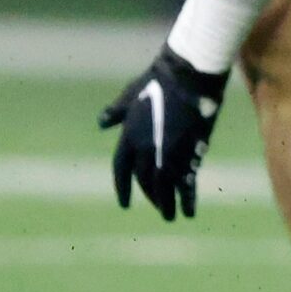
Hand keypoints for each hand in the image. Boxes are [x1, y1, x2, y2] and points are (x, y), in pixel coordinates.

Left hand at [99, 46, 229, 219]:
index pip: (122, 170)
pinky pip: (185, 182)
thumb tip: (102, 122)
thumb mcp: (130, 95)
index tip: (124, 204)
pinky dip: (187, 199)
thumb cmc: (158, 80)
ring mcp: (167, 152)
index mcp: (129, 137)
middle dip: (151, 196)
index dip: (122, 188)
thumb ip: (117, 112)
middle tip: (158, 207)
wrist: (188, 75)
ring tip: (170, 216)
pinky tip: (189, 211)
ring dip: (166, 203)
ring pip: (163, 186)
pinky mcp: (189, 151)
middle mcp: (145, 149)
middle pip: (144, 180)